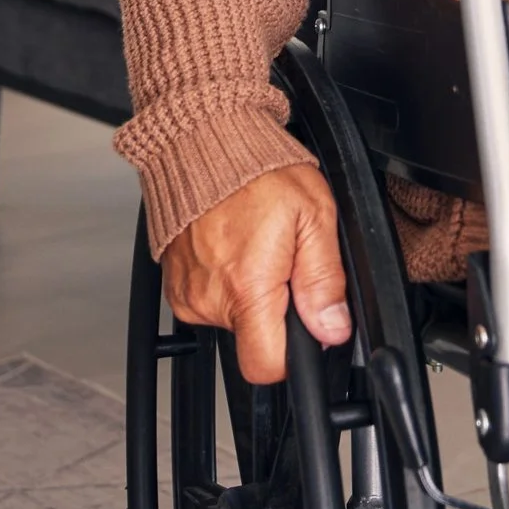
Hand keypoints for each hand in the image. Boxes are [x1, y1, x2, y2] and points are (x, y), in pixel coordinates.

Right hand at [160, 164, 350, 385]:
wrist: (204, 142)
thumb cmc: (258, 171)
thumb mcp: (314, 217)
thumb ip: (324, 281)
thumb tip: (332, 329)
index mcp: (247, 287)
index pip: (267, 366)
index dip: (296, 355)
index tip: (308, 324)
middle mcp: (210, 298)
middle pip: (255, 340)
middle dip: (279, 310)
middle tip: (285, 260)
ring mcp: (188, 294)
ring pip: (235, 321)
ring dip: (254, 294)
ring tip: (259, 246)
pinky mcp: (176, 286)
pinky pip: (212, 302)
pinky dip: (229, 284)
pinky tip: (237, 248)